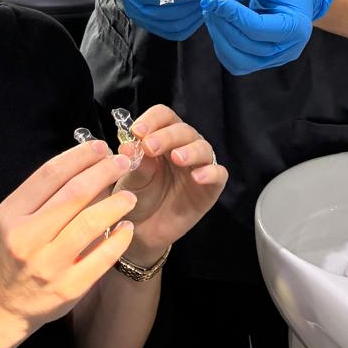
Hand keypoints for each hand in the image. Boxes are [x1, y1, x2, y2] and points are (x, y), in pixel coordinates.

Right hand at [0, 140, 138, 333]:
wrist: (4, 304)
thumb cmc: (15, 251)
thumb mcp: (16, 218)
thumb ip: (46, 194)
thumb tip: (90, 164)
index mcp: (11, 215)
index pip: (50, 174)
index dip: (80, 156)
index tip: (101, 147)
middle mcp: (27, 238)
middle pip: (73, 194)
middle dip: (103, 172)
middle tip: (122, 163)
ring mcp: (48, 265)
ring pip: (90, 223)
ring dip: (116, 204)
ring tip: (129, 197)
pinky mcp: (69, 288)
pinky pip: (102, 257)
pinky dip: (119, 238)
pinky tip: (127, 228)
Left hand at [113, 105, 227, 260]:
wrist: (143, 231)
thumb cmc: (137, 197)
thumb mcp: (130, 180)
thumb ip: (134, 163)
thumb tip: (128, 146)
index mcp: (162, 137)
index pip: (163, 116)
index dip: (152, 120)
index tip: (137, 131)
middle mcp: (183, 146)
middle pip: (182, 130)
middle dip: (166, 136)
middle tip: (150, 147)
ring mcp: (199, 165)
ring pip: (203, 147)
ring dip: (190, 150)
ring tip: (176, 158)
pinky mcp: (211, 187)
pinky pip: (219, 174)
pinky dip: (211, 172)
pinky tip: (198, 176)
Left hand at [201, 0, 335, 75]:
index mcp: (296, 27)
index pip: (257, 27)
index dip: (232, 14)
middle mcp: (288, 49)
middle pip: (246, 45)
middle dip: (222, 24)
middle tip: (208, 3)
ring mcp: (276, 60)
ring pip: (239, 61)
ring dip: (219, 38)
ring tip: (211, 15)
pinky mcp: (264, 62)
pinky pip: (237, 63)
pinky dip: (223, 47)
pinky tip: (218, 27)